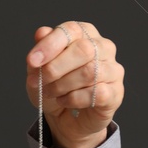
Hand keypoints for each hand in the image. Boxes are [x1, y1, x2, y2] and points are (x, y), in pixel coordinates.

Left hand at [24, 21, 123, 147]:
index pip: (71, 30)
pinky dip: (74, 99)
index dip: (50, 45)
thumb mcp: (38, 69)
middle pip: (84, 49)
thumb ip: (41, 50)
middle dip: (55, 68)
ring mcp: (113, 70)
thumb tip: (41, 32)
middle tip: (39, 81)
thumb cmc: (53, 86)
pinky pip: (97, 93)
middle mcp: (103, 48)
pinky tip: (64, 101)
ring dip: (62, 85)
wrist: (63, 117)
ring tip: (50, 92)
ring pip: (90, 72)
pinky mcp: (116, 92)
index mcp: (84, 34)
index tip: (32, 61)